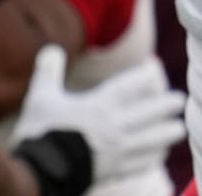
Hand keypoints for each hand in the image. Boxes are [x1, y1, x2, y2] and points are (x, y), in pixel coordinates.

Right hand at [11, 46, 185, 185]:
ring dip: (169, 133)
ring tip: (178, 128)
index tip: (155, 68)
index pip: (128, 87)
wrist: (42, 170)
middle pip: (150, 114)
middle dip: (167, 105)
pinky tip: (159, 153)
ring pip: (154, 140)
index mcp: (98, 107)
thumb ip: (48, 71)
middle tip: (179, 100)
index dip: (144, 76)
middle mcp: (114, 128)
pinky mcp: (117, 170)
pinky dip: (156, 155)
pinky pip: (145, 162)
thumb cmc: (41, 130)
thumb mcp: (40, 96)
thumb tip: (52, 49)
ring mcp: (119, 151)